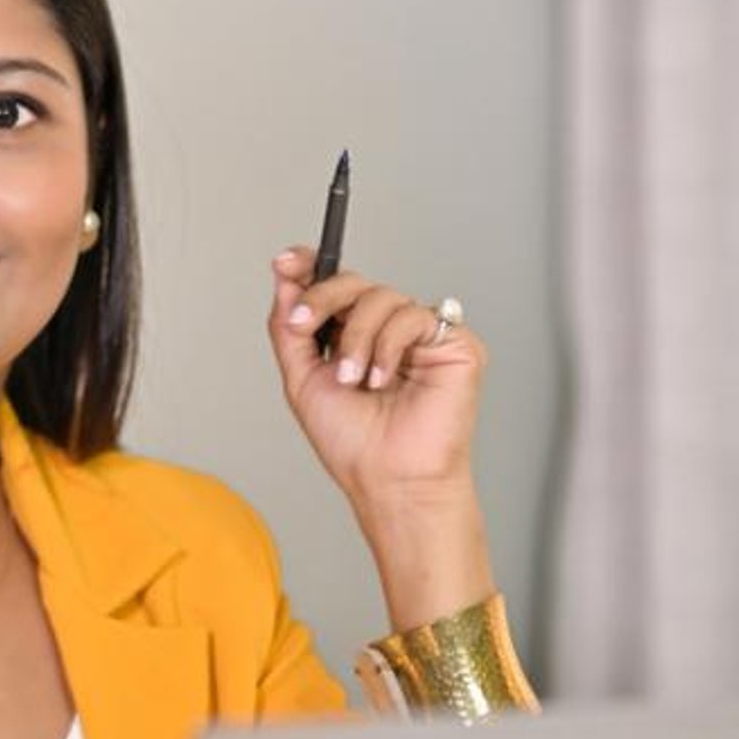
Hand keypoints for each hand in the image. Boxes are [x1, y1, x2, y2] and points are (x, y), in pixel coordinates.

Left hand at [267, 248, 492, 628]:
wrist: (387, 478)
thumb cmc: (353, 442)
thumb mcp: (302, 379)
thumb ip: (290, 327)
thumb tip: (284, 277)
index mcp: (353, 335)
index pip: (336, 285)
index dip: (311, 265)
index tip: (286, 260)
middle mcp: (387, 330)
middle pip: (354, 281)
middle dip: (323, 298)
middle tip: (305, 325)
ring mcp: (421, 336)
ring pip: (381, 295)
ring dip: (356, 337)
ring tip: (354, 379)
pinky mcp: (454, 343)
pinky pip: (414, 315)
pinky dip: (387, 346)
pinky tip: (383, 378)